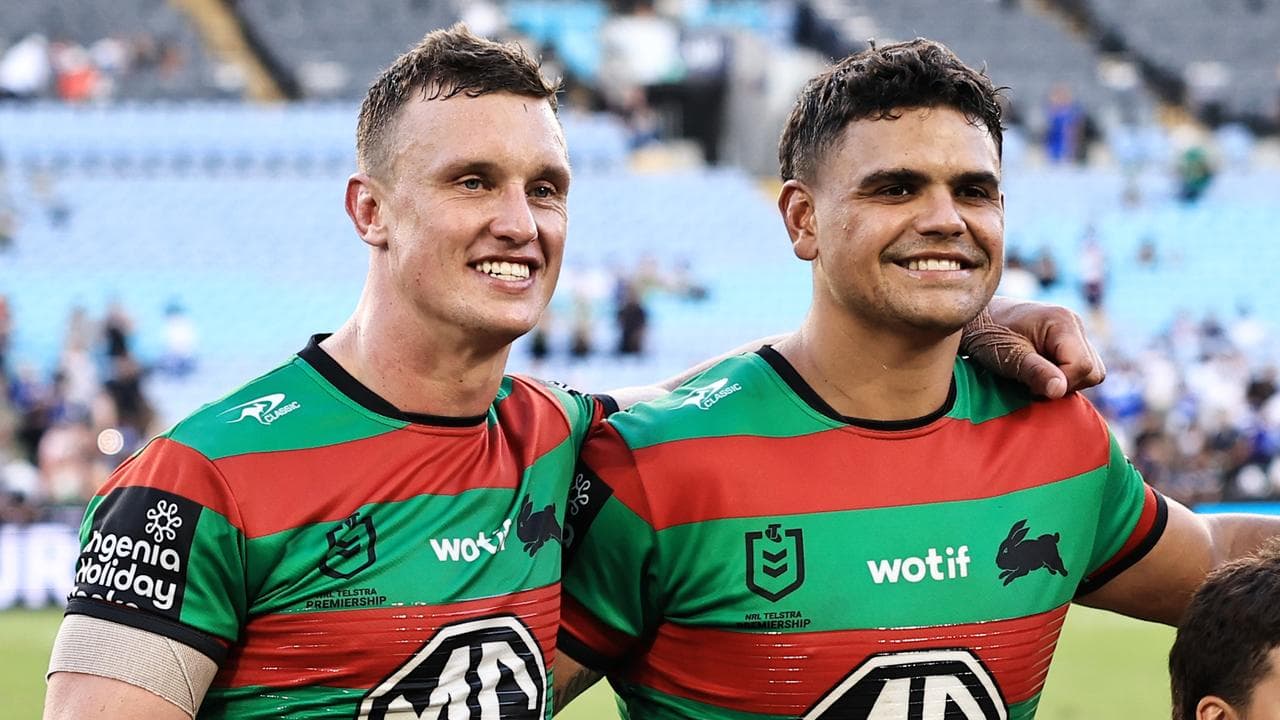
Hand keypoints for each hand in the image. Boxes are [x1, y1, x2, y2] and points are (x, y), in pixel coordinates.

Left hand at [960, 297, 1104, 398]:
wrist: (975, 320)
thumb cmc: (988, 334)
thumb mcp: (1009, 356)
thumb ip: (1035, 372)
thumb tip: (1059, 390)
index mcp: (1063, 321)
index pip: (1082, 366)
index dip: (1059, 383)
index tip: (1030, 385)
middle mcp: (1074, 324)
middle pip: (1092, 371)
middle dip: (1064, 384)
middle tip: (1030, 382)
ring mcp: (1073, 333)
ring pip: (1090, 372)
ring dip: (1064, 382)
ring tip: (1033, 376)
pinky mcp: (1068, 343)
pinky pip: (1080, 369)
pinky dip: (1062, 377)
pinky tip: (1037, 373)